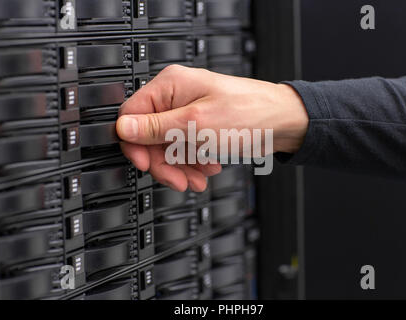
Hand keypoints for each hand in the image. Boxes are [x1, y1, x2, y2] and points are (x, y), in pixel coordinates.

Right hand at [116, 65, 308, 191]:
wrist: (281, 123)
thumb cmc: (249, 114)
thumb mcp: (196, 125)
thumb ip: (156, 128)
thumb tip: (124, 128)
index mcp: (170, 86)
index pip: (133, 116)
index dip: (135, 144)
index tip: (145, 164)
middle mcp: (176, 97)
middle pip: (150, 136)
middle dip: (164, 162)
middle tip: (178, 180)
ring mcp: (188, 112)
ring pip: (168, 147)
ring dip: (180, 166)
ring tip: (197, 178)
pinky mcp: (199, 126)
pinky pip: (184, 148)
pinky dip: (193, 162)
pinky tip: (207, 169)